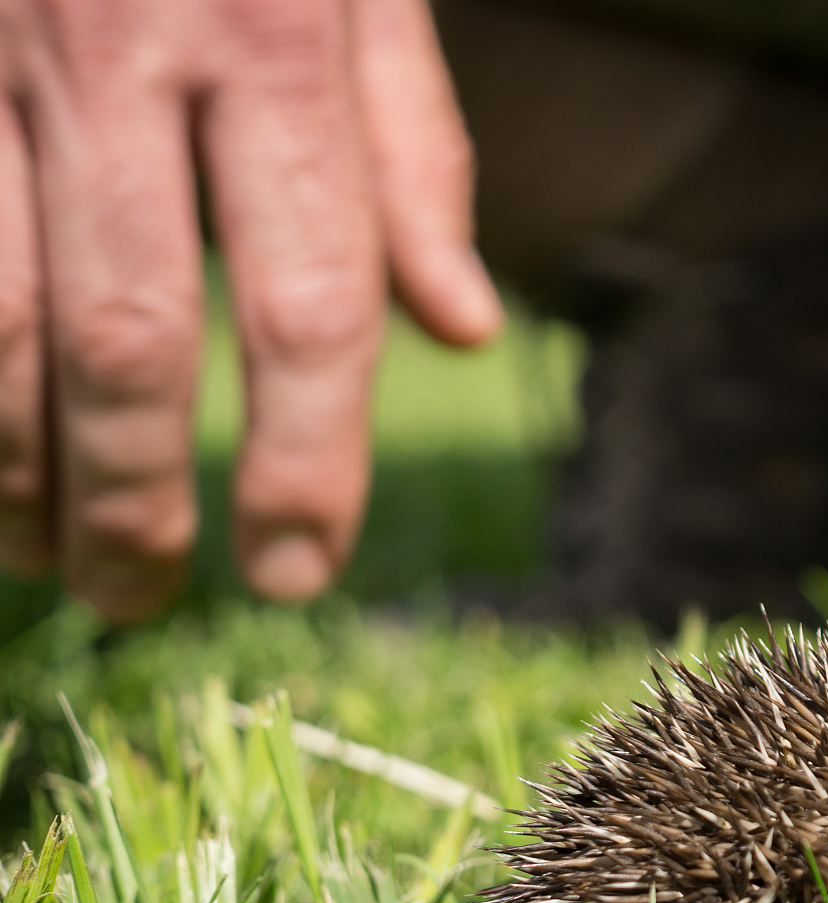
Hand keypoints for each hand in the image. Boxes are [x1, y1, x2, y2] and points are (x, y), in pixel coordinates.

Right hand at [0, 0, 499, 621]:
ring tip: (46, 559)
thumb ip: (409, 153)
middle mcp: (121, 53)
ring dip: (6, 466)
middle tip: (153, 603)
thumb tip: (462, 331)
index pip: (310, 301)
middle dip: (137, 500)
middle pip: (125, 335)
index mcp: (277, 41)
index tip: (299, 571)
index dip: (306, 460)